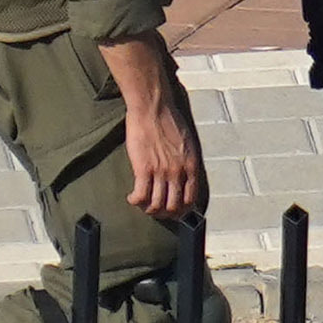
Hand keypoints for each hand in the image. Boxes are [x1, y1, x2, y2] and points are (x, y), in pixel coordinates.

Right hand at [112, 36, 208, 224]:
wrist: (153, 108)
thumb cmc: (169, 121)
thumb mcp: (187, 144)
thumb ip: (186, 161)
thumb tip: (184, 175)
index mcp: (191, 166)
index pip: (191, 199)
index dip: (182, 210)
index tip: (173, 211)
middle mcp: (179, 173)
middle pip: (174, 207)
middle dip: (164, 214)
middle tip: (155, 211)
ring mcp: (161, 172)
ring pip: (157, 205)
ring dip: (148, 209)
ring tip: (141, 204)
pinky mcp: (143, 169)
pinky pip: (140, 196)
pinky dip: (135, 201)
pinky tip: (131, 197)